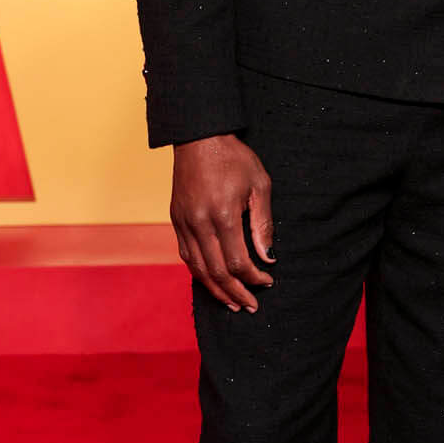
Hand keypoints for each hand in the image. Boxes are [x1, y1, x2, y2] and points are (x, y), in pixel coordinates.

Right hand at [171, 134, 274, 311]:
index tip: (267, 282)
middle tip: (251, 306)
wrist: (199, 137)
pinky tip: (212, 281)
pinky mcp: (176, 219)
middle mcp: (199, 223)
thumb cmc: (233, 157)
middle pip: (216, 272)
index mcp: (222, 215)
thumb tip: (267, 257)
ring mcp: (184, 223)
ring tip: (232, 303)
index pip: (237, 262)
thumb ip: (263, 224)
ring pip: (198, 268)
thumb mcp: (259, 185)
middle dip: (236, 292)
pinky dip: (199, 273)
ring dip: (215, 290)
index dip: (253, 277)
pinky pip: (186, 255)